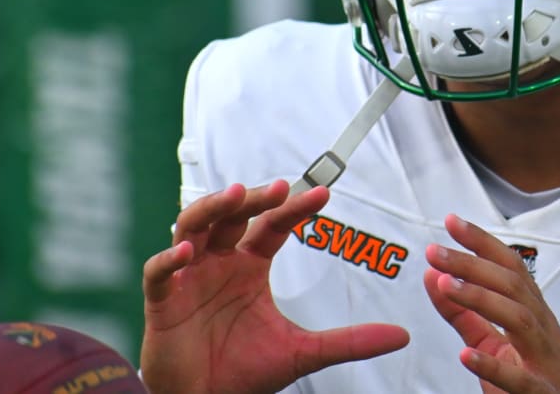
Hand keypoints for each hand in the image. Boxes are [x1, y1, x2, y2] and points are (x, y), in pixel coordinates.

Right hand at [140, 180, 409, 393]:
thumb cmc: (244, 372)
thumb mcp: (304, 353)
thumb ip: (350, 341)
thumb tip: (401, 335)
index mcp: (250, 266)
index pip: (272, 226)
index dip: (294, 208)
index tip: (322, 194)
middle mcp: (219, 263)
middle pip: (232, 215)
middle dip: (252, 198)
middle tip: (277, 188)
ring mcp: (188, 278)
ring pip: (192, 227)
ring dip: (211, 210)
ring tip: (233, 196)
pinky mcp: (162, 302)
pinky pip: (159, 273)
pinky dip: (169, 259)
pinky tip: (186, 251)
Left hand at [424, 214, 559, 393]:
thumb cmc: (529, 382)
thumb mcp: (491, 344)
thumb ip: (463, 313)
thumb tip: (433, 276)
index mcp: (536, 315)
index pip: (511, 268)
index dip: (482, 243)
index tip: (451, 222)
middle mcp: (546, 331)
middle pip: (512, 287)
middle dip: (472, 265)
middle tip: (435, 252)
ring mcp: (548, 363)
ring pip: (521, 321)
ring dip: (482, 299)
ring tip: (447, 287)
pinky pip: (521, 380)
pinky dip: (492, 367)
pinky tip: (465, 355)